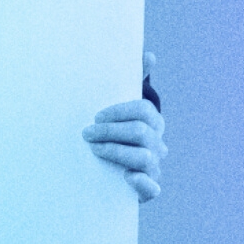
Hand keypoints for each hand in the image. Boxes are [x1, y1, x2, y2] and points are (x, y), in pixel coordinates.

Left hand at [82, 52, 165, 201]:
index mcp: (152, 121)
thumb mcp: (118, 106)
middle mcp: (157, 143)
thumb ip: (132, 80)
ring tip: (94, 150)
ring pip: (143, 157)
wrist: (109, 165)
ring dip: (116, 152)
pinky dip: (141, 183)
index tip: (96, 115)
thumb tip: (149, 55)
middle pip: (140, 132)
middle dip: (110, 131)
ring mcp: (154, 166)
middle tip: (86, 133)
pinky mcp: (148, 188)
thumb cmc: (113, 130)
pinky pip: (153, 188)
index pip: (143, 110)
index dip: (118, 111)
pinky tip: (126, 176)